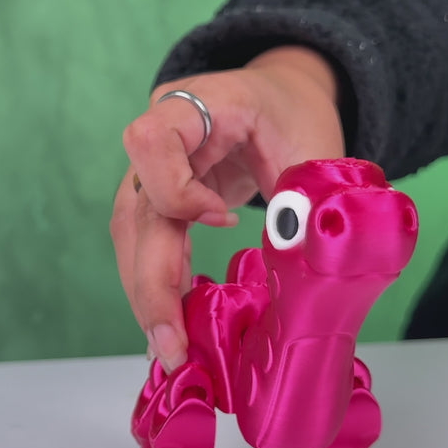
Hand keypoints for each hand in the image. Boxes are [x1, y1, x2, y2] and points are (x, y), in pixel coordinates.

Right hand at [111, 46, 344, 372]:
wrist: (277, 100)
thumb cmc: (293, 115)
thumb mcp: (315, 147)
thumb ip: (309, 198)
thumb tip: (297, 257)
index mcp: (200, 105)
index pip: (152, 142)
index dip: (175, 191)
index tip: (221, 220)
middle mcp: (164, 137)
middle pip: (136, 211)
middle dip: (152, 283)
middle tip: (172, 346)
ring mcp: (154, 169)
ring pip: (132, 236)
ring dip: (148, 293)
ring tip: (170, 345)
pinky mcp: (159, 195)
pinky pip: (147, 242)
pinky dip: (158, 283)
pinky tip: (173, 317)